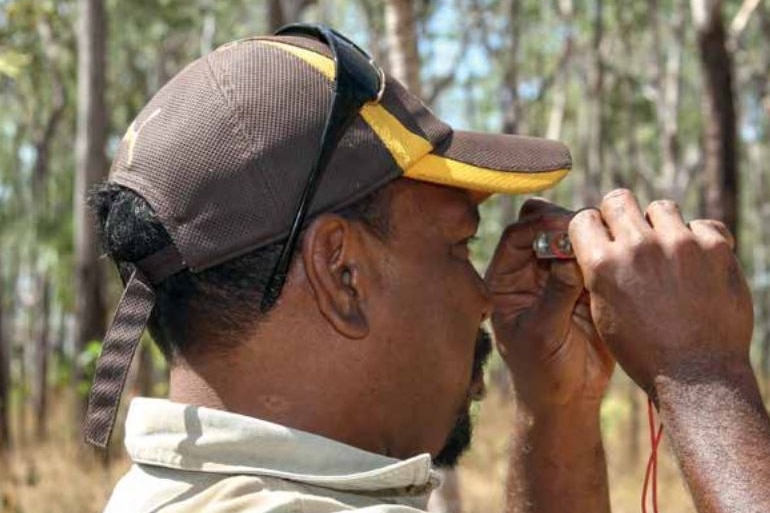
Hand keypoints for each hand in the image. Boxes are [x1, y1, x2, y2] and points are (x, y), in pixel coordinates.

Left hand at [485, 198, 613, 413]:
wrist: (569, 400)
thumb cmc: (542, 372)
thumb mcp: (542, 333)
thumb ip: (555, 294)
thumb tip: (570, 255)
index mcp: (506, 280)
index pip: (516, 236)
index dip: (538, 225)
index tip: (563, 223)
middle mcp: (530, 272)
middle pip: (543, 229)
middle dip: (564, 223)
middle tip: (588, 227)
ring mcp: (558, 277)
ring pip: (571, 240)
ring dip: (588, 236)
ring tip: (606, 240)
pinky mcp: (585, 286)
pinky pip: (595, 259)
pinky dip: (605, 254)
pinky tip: (619, 254)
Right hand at [568, 189, 753, 393]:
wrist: (697, 375)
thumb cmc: (644, 351)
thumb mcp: (603, 312)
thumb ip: (598, 273)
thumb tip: (599, 244)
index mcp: (602, 264)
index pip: (583, 218)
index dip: (591, 228)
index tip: (600, 238)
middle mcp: (638, 246)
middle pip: (618, 200)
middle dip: (620, 215)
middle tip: (631, 236)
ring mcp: (679, 243)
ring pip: (661, 207)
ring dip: (660, 225)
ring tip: (668, 252)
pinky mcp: (715, 247)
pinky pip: (702, 225)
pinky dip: (700, 240)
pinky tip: (698, 265)